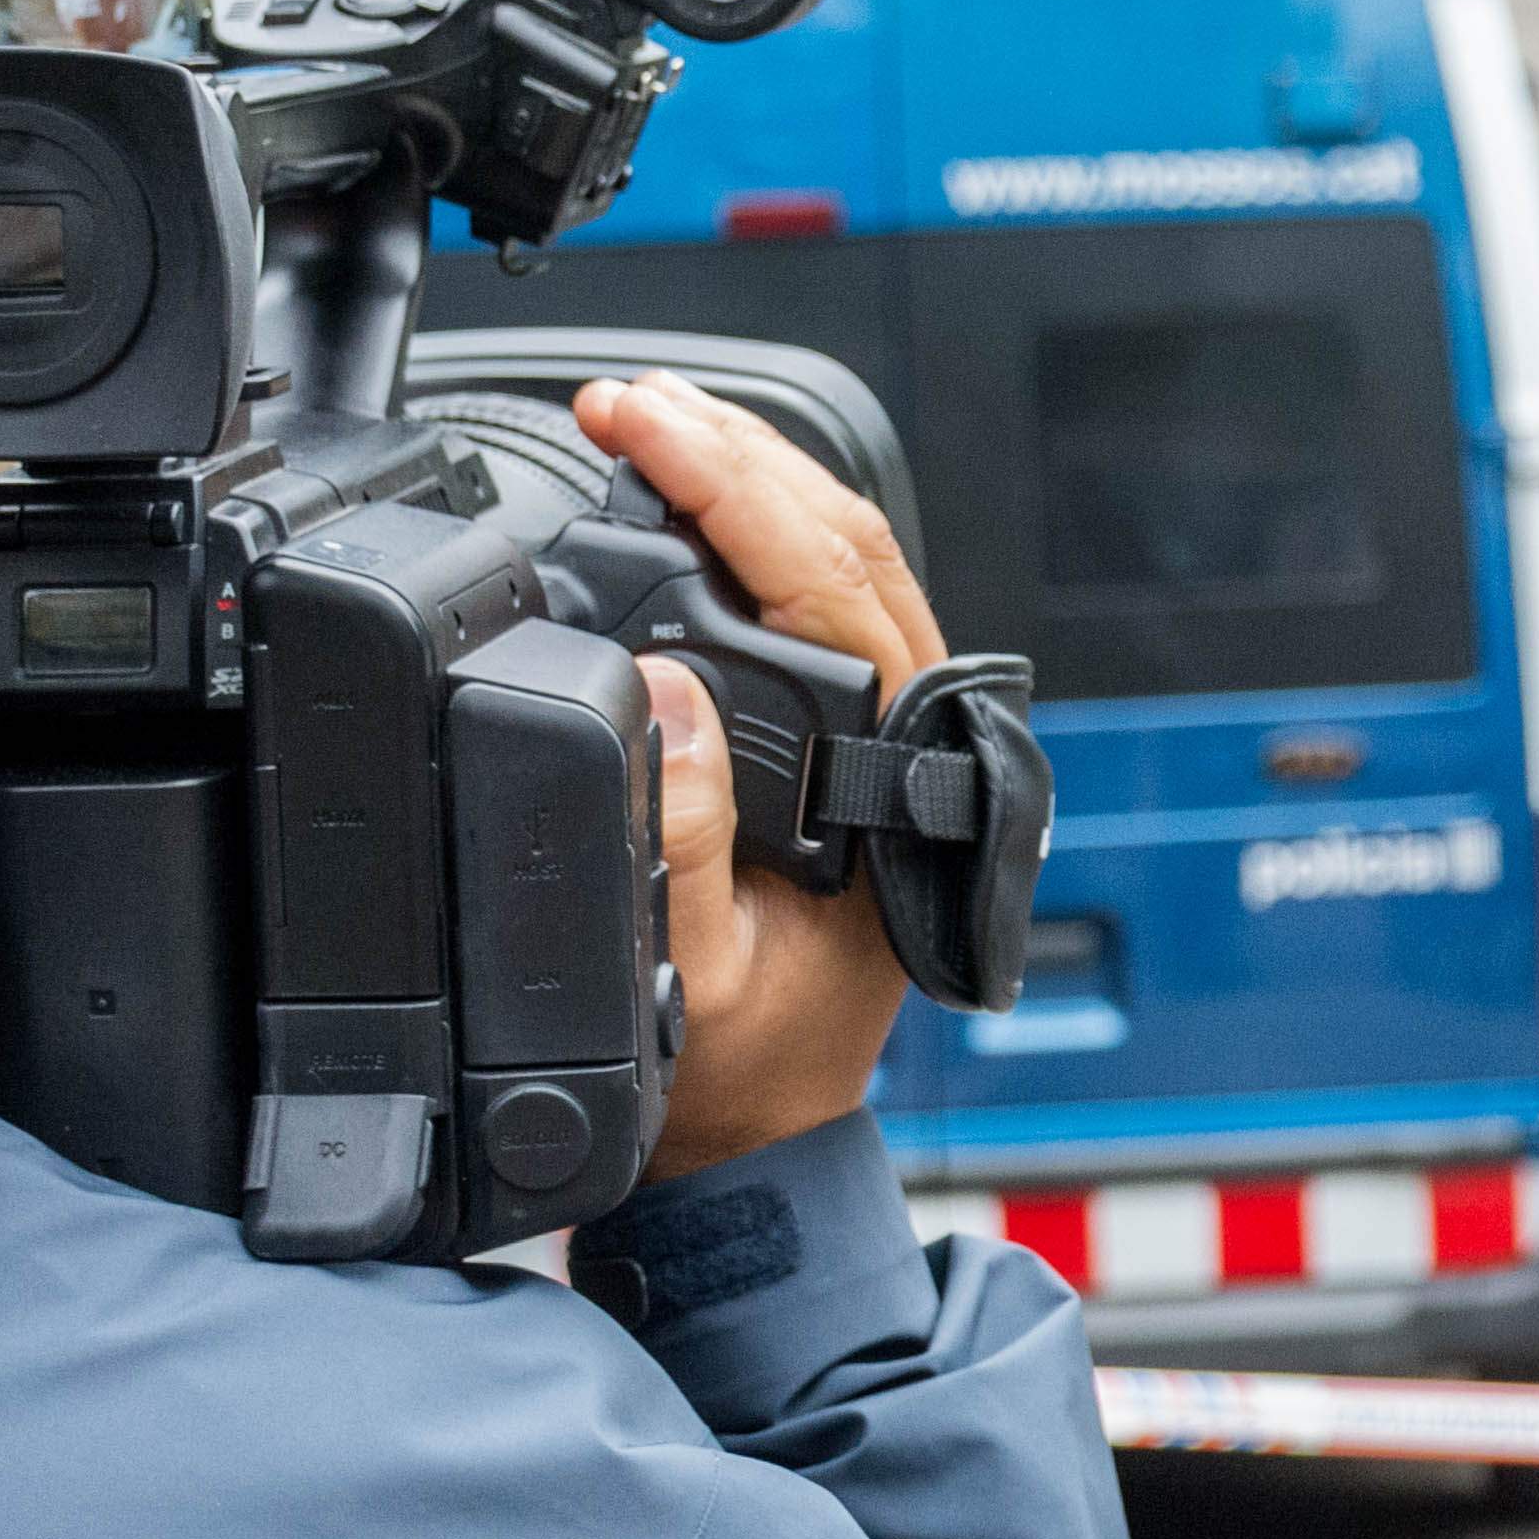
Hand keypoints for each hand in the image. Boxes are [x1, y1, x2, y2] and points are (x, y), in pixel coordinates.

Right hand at [575, 374, 949, 1181]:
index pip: (826, 585)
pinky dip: (758, 530)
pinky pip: (823, 600)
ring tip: (652, 418)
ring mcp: (893, 735)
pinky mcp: (858, 741)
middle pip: (843, 543)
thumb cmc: (735, 1070)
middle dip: (732, 452)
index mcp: (893, 786)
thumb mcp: (692, 976)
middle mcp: (911, 742)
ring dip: (748, 477)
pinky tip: (697, 496)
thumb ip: (682, 842)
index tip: (637, 427)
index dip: (729, 488)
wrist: (756, 1139)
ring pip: (841, 557)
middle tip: (626, 400)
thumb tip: (664, 691)